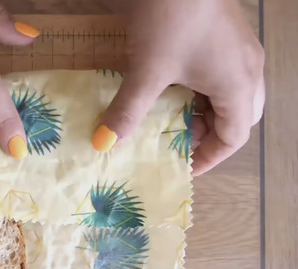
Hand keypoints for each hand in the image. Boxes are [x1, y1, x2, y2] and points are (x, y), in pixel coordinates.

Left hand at [93, 0, 264, 175]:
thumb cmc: (172, 19)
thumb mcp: (146, 70)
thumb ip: (127, 111)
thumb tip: (104, 144)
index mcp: (239, 85)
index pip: (235, 137)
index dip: (208, 157)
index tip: (181, 165)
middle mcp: (248, 69)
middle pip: (237, 117)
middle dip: (206, 134)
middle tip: (173, 140)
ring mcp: (240, 49)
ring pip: (229, 94)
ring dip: (201, 110)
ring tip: (166, 116)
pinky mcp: (226, 33)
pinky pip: (221, 73)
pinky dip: (199, 88)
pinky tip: (169, 85)